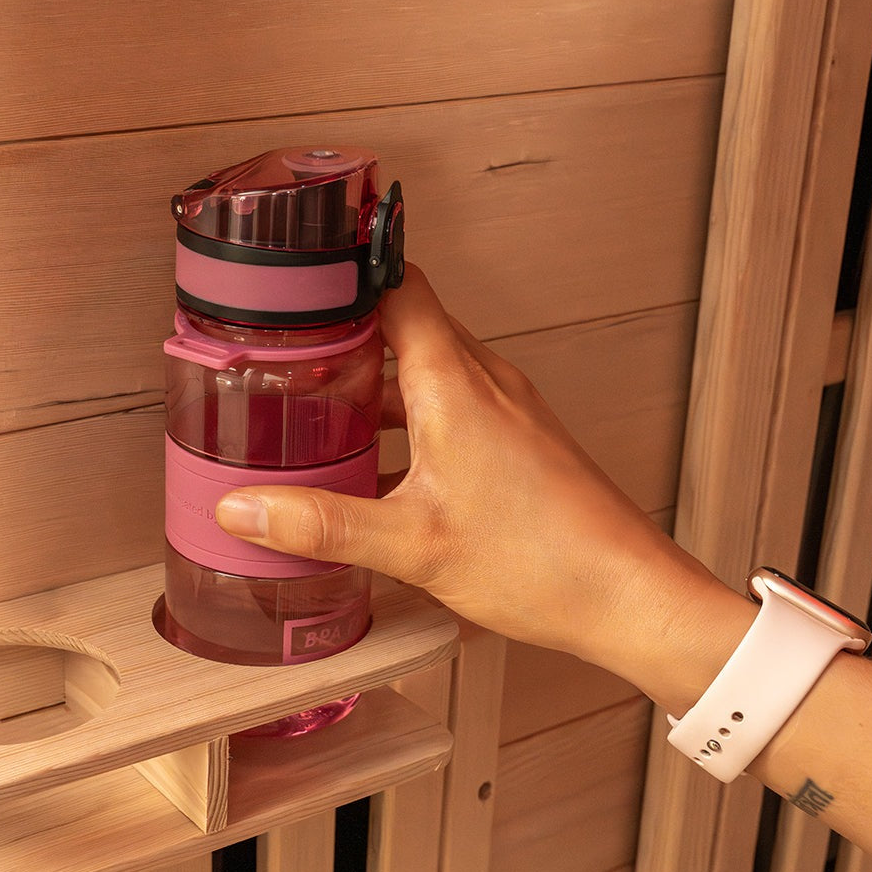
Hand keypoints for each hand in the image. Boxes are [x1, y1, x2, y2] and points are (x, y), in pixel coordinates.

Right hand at [215, 264, 746, 705]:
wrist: (627, 596)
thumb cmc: (541, 559)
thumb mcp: (412, 544)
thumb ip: (322, 524)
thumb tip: (244, 511)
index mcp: (455, 384)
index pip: (397, 287)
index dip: (345, 275)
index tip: (295, 281)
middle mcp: (485, 383)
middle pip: (405, 326)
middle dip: (344, 337)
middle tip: (286, 357)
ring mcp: (505, 412)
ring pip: (427, 372)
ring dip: (376, 385)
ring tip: (320, 412)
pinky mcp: (516, 443)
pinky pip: (451, 408)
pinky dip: (408, 421)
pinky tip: (379, 469)